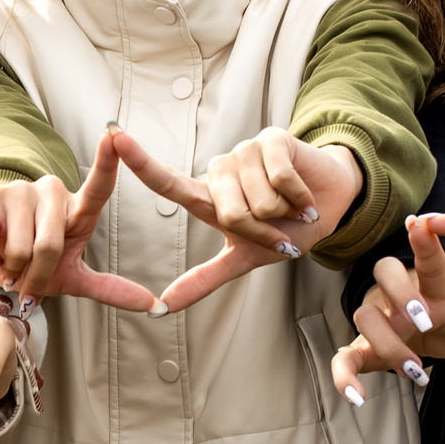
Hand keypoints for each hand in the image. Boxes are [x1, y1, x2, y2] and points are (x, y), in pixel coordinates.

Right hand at [0, 131, 156, 310]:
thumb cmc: (37, 263)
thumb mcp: (72, 276)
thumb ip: (109, 288)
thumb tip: (152, 304)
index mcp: (78, 209)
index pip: (98, 185)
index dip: (107, 161)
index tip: (115, 135)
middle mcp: (51, 191)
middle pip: (48, 246)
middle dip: (34, 274)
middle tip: (26, 274)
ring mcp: (19, 190)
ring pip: (17, 249)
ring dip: (10, 269)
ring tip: (9, 260)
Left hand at [104, 126, 359, 313]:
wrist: (332, 204)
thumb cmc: (288, 229)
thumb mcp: (246, 258)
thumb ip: (204, 279)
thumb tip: (162, 306)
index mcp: (208, 197)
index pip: (167, 181)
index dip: (140, 162)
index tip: (113, 137)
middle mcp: (220, 170)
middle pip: (231, 213)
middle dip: (263, 230)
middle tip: (280, 225)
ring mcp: (244, 151)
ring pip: (258, 200)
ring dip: (284, 212)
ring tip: (291, 205)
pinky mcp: (272, 139)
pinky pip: (280, 179)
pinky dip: (299, 197)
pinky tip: (304, 195)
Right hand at [329, 214, 444, 400]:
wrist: (408, 349)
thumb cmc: (441, 330)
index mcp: (429, 289)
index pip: (428, 262)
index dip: (424, 243)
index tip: (421, 223)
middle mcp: (396, 297)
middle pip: (386, 274)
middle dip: (402, 293)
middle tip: (423, 317)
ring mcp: (374, 320)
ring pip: (365, 317)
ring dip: (388, 342)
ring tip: (415, 371)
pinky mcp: (359, 348)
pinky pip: (343, 358)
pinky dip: (346, 377)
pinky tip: (358, 398)